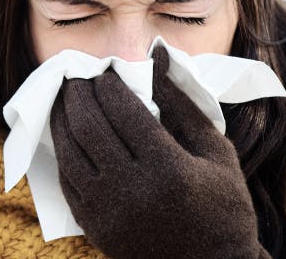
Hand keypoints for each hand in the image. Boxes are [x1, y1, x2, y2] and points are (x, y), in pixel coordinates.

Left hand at [49, 46, 268, 258]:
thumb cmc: (223, 204)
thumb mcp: (216, 150)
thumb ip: (182, 103)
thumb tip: (157, 57)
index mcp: (168, 168)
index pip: (123, 111)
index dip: (108, 84)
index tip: (105, 70)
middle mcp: (133, 190)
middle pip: (89, 127)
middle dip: (78, 94)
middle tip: (77, 76)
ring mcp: (109, 211)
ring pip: (69, 152)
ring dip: (62, 119)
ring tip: (66, 98)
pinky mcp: (95, 227)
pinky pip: (67, 181)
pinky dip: (63, 152)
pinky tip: (66, 135)